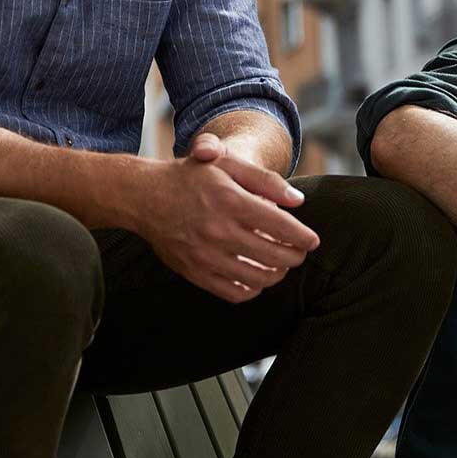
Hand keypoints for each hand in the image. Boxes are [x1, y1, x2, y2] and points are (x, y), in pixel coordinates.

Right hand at [139, 133, 318, 302]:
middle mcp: (218, 230)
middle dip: (294, 257)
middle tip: (299, 253)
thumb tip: (299, 202)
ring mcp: (205, 254)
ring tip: (280, 266)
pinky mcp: (194, 271)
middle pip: (274, 256)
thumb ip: (266, 180)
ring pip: (257, 278)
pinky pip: (233, 293)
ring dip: (276, 275)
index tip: (312, 241)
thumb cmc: (190, 177)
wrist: (144, 197)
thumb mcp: (227, 165)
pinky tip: (255, 278)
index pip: (281, 227)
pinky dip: (252, 290)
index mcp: (229, 200)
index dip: (303, 237)